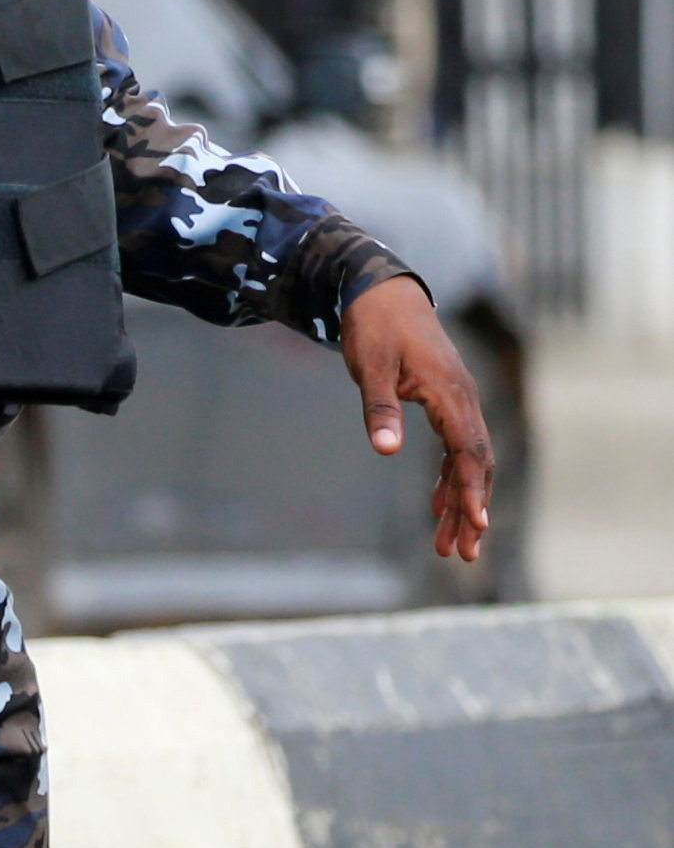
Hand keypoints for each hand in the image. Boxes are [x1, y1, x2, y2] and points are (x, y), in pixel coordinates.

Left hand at [339, 273, 493, 562]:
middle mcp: (462, 399)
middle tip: (462, 554)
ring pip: (467, 461)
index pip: (468, 450)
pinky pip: (454, 449)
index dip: (472, 490)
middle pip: (476, 464)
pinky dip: (449, 478)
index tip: (475, 524)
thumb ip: (380, 410)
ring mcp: (457, 402)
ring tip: (449, 545)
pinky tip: (438, 506)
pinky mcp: (445, 403)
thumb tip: (387, 451)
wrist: (382, 294)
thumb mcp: (371, 369)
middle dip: (470, 510)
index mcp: (449, 393)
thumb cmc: (376, 328)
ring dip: (459, 501)